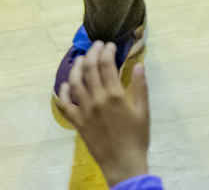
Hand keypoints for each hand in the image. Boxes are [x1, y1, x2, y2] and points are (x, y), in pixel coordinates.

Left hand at [56, 41, 150, 187]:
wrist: (123, 163)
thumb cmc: (137, 137)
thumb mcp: (144, 111)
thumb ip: (141, 86)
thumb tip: (139, 64)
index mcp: (115, 95)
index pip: (107, 64)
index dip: (106, 51)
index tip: (109, 46)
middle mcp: (98, 99)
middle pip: (90, 69)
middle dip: (93, 53)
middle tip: (96, 46)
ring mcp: (85, 110)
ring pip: (75, 82)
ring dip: (77, 67)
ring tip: (81, 59)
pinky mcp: (78, 122)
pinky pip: (65, 105)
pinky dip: (63, 92)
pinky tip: (66, 84)